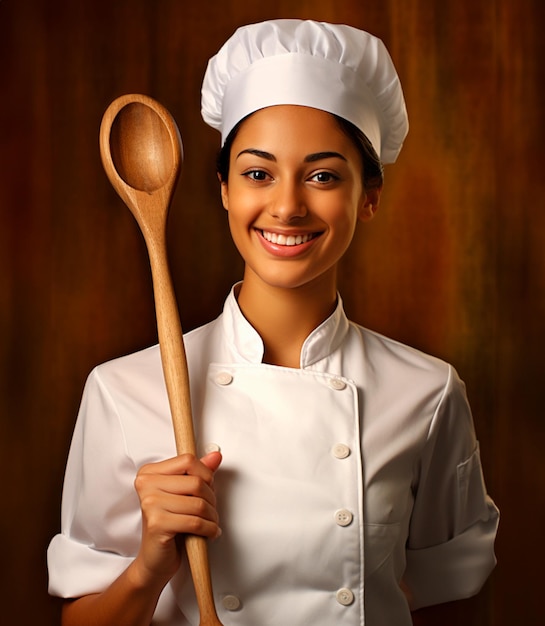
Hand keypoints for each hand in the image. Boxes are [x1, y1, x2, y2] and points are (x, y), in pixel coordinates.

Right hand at [132, 451, 221, 586]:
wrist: (154, 560)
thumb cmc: (169, 525)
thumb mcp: (183, 494)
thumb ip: (198, 472)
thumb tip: (216, 455)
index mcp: (149, 472)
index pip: (188, 460)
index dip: (206, 475)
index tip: (208, 488)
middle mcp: (146, 484)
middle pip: (196, 482)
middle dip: (212, 499)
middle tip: (211, 510)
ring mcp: (149, 503)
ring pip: (198, 503)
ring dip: (212, 516)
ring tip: (211, 523)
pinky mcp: (157, 524)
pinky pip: (195, 522)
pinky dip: (209, 529)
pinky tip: (210, 532)